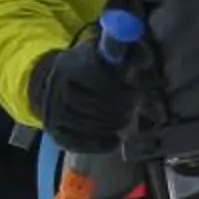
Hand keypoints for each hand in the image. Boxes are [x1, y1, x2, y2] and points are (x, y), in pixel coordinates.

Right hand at [28, 37, 144, 153]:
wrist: (54, 83)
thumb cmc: (87, 66)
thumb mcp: (104, 53)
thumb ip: (125, 55)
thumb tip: (145, 61)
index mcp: (70, 66)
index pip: (95, 80)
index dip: (118, 88)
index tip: (133, 89)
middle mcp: (56, 89)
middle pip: (90, 105)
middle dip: (117, 109)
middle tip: (133, 108)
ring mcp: (53, 112)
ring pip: (84, 125)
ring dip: (110, 126)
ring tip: (125, 120)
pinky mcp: (55, 132)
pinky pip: (76, 143)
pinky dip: (99, 144)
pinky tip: (115, 140)